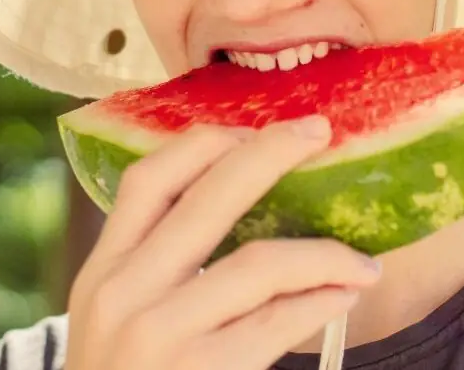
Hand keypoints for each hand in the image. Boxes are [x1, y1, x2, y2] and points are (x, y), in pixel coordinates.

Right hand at [65, 116, 381, 369]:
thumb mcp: (115, 318)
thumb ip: (154, 265)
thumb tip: (236, 197)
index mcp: (103, 269)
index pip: (149, 179)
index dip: (206, 143)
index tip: (252, 129)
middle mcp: (123, 293)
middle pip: (209, 197)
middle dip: (271, 153)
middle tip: (319, 132)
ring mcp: (158, 335)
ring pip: (260, 263)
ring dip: (325, 254)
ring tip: (360, 261)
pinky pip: (278, 322)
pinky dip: (321, 301)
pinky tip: (344, 295)